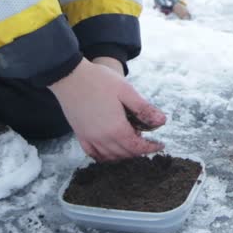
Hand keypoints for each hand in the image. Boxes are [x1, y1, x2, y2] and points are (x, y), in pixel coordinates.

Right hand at [48, 58, 165, 160]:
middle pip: (125, 153)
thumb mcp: (126, 91)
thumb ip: (144, 109)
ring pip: (111, 156)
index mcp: (116, 128)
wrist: (69, 76)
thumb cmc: (99, 80)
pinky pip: (93, 154)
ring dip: (124, 154)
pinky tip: (111, 150)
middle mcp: (102, 138)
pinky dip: (105, 156)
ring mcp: (89, 138)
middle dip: (139, 150)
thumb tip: (162, 121)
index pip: (137, 147)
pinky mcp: (80, 134)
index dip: (151, 148)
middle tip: (147, 141)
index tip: (160, 145)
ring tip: (131, 143)